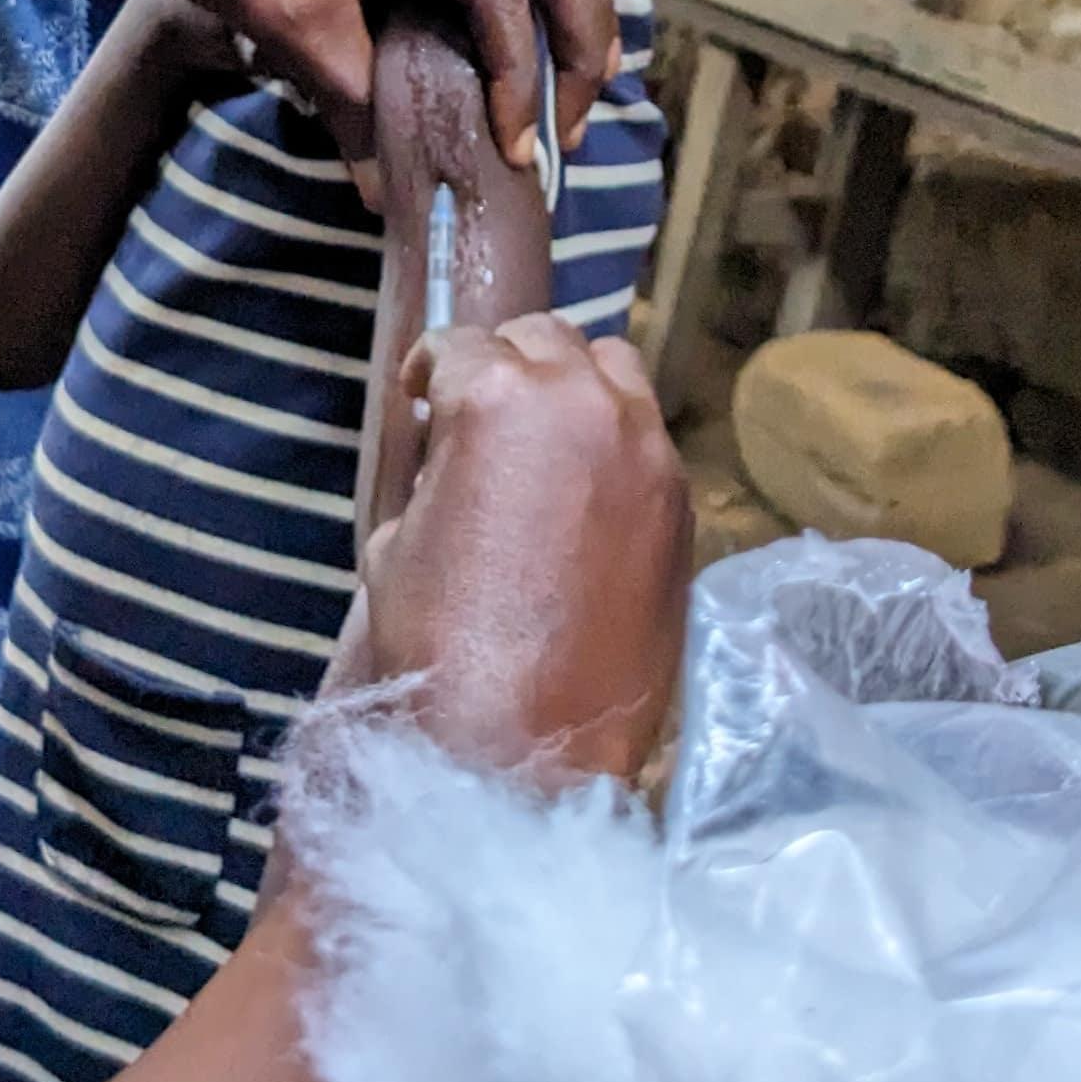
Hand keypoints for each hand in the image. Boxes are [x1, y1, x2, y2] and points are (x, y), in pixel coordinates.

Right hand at [331, 315, 688, 783]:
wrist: (529, 743)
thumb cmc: (442, 646)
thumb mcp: (397, 540)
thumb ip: (437, 468)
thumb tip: (456, 457)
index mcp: (496, 398)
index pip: (458, 344)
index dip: (429, 372)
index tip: (422, 399)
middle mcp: (582, 402)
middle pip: (543, 338)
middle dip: (505, 364)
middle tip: (481, 417)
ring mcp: (646, 450)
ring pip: (612, 367)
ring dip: (574, 386)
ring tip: (547, 441)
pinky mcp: (683, 502)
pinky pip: (648, 436)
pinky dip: (616, 442)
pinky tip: (588, 497)